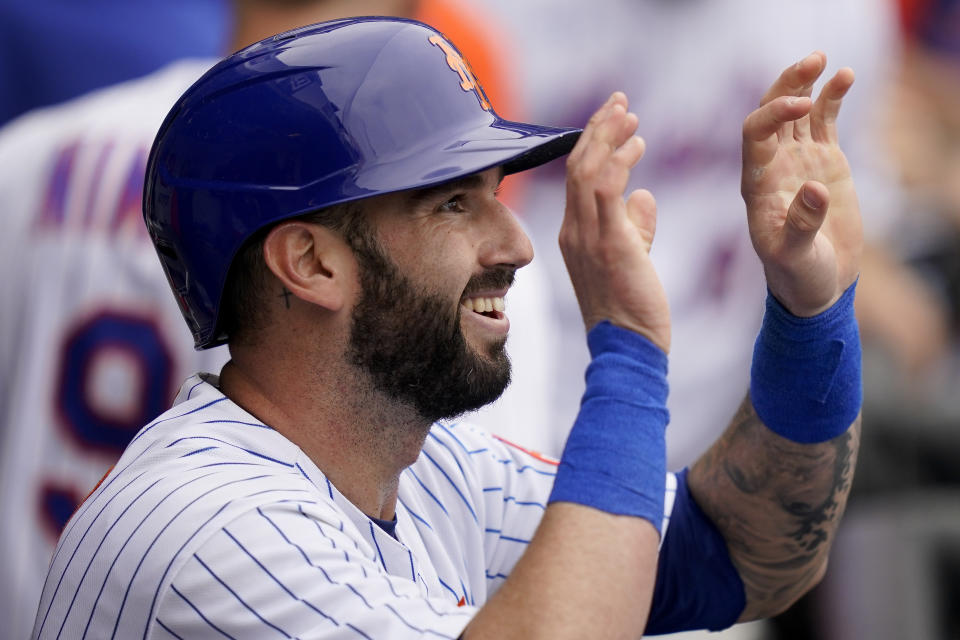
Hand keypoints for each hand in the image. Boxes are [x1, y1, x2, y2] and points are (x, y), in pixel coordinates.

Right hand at [560, 92, 669, 351]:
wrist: (627, 351)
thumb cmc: (632, 312)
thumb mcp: (631, 260)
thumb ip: (636, 227)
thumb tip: (644, 196)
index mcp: (574, 235)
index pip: (576, 178)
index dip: (593, 143)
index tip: (615, 118)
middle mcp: (573, 232)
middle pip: (576, 165)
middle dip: (598, 128)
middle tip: (621, 101)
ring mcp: (586, 238)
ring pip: (586, 170)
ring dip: (608, 137)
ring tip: (630, 115)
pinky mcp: (608, 243)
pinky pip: (605, 189)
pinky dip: (620, 160)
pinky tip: (638, 144)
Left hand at [742, 52, 862, 316]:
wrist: (814, 286)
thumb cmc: (797, 276)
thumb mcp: (795, 256)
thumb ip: (801, 225)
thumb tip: (814, 190)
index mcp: (756, 183)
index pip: (754, 134)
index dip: (773, 113)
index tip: (802, 103)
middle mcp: (772, 165)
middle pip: (771, 112)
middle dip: (786, 84)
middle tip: (812, 60)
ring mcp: (797, 161)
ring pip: (796, 111)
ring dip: (805, 82)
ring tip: (824, 58)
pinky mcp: (823, 161)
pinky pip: (823, 121)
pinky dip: (832, 98)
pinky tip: (846, 77)